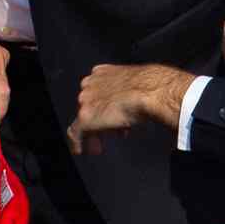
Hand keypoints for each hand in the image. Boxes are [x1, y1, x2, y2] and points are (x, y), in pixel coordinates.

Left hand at [66, 63, 193, 154]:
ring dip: (93, 132)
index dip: (104, 107)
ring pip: (84, 119)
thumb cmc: (148, 87)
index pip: (96, 92)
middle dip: (100, 120)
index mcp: (102, 73)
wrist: (149, 91)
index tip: (109, 115)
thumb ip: (127, 92)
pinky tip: (80, 150)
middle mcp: (90, 85)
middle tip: (106, 133)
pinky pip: (75, 132)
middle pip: (88, 106)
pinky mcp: (86, 117)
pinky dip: (77, 142)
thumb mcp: (136, 85)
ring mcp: (86, 101)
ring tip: (100, 144)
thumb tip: (132, 105)